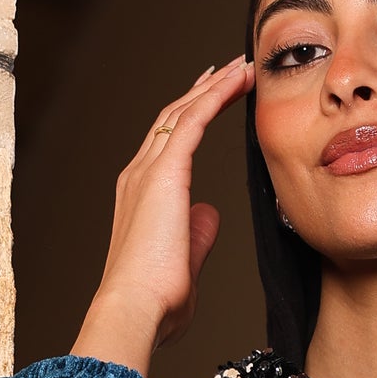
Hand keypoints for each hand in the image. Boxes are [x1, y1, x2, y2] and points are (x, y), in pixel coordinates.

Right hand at [69, 56, 253, 376]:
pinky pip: (193, 121)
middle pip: (173, 119)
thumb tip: (209, 212)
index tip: (212, 98)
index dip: (192, 118)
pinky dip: (215, 96)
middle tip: (229, 70)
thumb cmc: (156, 300)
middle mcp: (139, 175)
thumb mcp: (185, 261)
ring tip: (241, 68)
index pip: (169, 144)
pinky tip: (236, 81)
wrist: (135, 309)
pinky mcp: (164, 173)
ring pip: (183, 113)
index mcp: (141, 196)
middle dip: (202, 92)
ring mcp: (147, 171)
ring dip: (214, 87)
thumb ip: (197, 233)